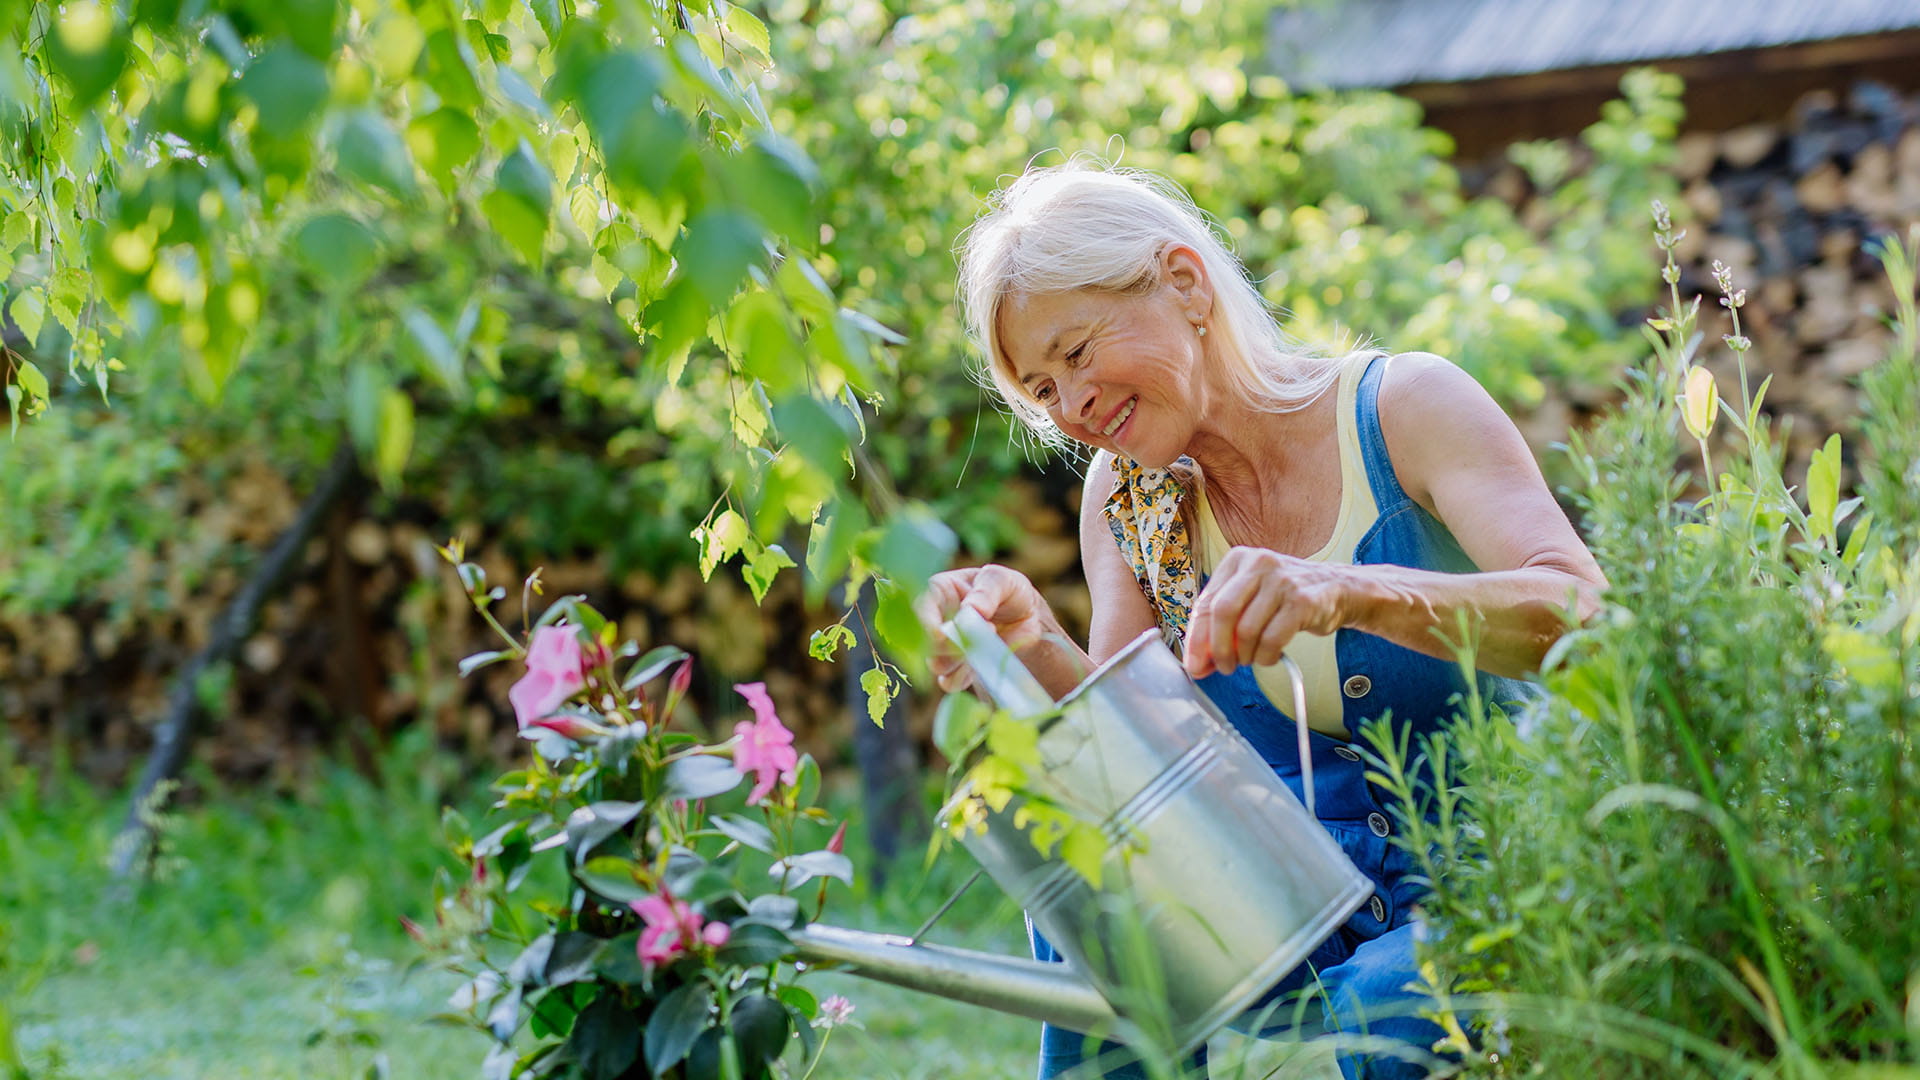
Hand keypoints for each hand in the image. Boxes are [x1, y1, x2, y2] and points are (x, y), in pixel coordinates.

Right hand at [915, 564, 1057, 693]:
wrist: (1027, 618)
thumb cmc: (1009, 591)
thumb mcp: (1003, 580)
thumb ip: (987, 591)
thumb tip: (971, 609)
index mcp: (939, 591)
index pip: (920, 607)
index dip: (925, 622)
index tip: (940, 635)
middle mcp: (935, 620)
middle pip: (925, 641)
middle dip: (951, 644)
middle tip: (989, 628)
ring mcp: (943, 647)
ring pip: (936, 664)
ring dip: (962, 659)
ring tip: (990, 639)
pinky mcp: (955, 668)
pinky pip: (949, 682)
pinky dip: (964, 677)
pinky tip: (983, 661)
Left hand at [1184, 547, 1351, 677]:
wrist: (1335, 588)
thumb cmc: (1285, 596)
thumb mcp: (1250, 597)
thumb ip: (1222, 624)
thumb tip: (1198, 662)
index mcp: (1238, 560)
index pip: (1206, 602)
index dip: (1196, 638)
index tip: (1194, 664)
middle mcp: (1258, 564)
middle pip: (1222, 612)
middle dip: (1218, 648)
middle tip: (1223, 667)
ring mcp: (1282, 580)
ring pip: (1247, 630)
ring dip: (1245, 655)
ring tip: (1250, 659)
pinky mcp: (1302, 601)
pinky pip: (1272, 639)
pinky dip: (1265, 656)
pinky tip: (1268, 656)